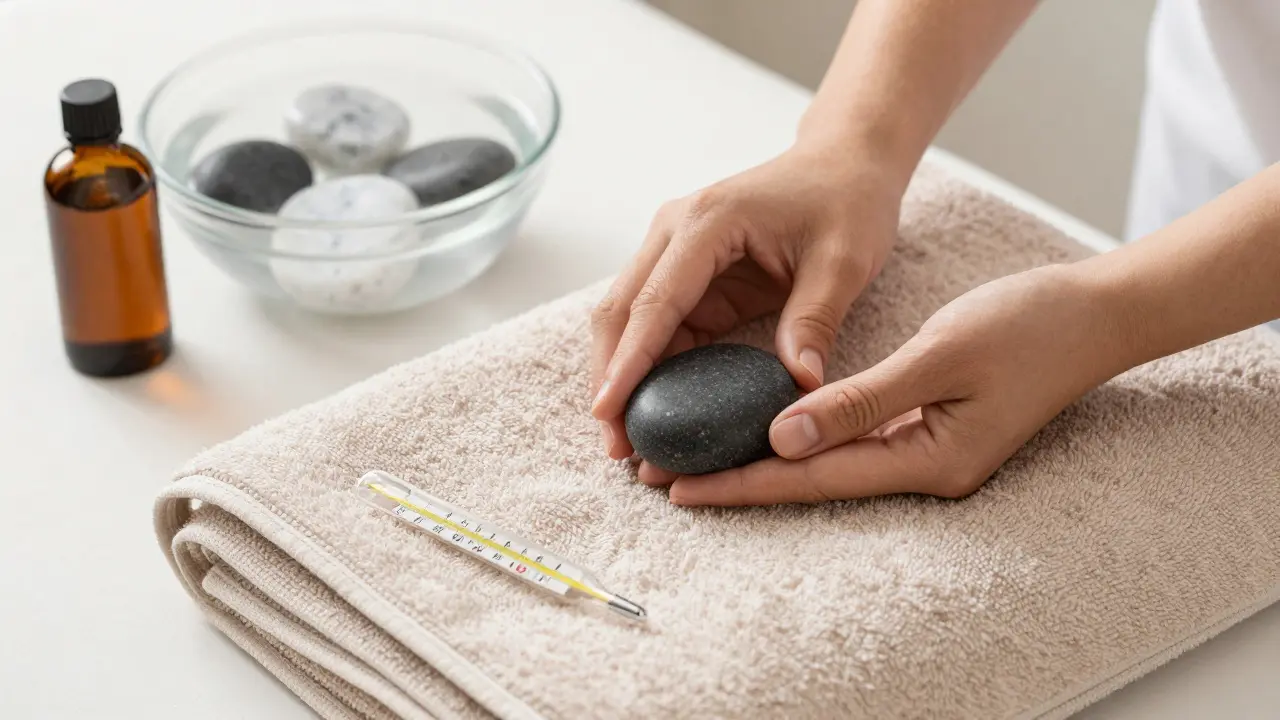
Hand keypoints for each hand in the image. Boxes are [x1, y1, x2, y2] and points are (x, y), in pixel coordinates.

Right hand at [589, 143, 905, 480]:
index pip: (655, 301)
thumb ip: (816, 319)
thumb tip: (800, 385)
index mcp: (707, 222)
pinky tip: (652, 413)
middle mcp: (674, 232)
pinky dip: (649, 370)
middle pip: (620, 311)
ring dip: (622, 378)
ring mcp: (674, 252)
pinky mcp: (688, 276)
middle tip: (616, 445)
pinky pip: (658, 328)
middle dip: (610, 378)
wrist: (846, 164)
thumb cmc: (846, 202)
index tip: (609, 411)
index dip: (629, 361)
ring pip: (628, 322)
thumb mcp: (844, 260)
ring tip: (625, 442)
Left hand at [664, 264, 1131, 505]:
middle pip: (812, 480)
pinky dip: (802, 439)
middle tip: (663, 477)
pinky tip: (764, 431)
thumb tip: (784, 436)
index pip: (813, 476)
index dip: (744, 480)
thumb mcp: (941, 354)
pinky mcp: (930, 431)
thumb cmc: (1029, 326)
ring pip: (828, 464)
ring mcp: (929, 453)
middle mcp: (924, 469)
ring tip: (695, 458)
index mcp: (928, 459)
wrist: (1097, 315)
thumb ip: (861, 401)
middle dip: (739, 478)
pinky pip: (851, 443)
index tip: (679, 485)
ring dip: (763, 461)